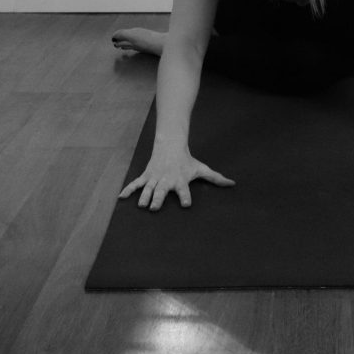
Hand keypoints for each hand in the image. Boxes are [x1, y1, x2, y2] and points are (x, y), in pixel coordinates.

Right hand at [119, 146, 234, 210]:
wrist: (170, 146)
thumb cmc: (187, 161)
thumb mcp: (202, 168)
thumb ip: (216, 178)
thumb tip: (233, 184)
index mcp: (180, 181)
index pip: (184, 191)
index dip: (185, 197)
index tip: (185, 204)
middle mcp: (167, 181)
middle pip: (162, 191)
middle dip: (158, 199)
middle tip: (155, 208)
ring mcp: (155, 178)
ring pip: (148, 189)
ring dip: (144, 197)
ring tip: (141, 205)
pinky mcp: (146, 176)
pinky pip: (136, 184)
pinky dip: (128, 190)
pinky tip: (121, 198)